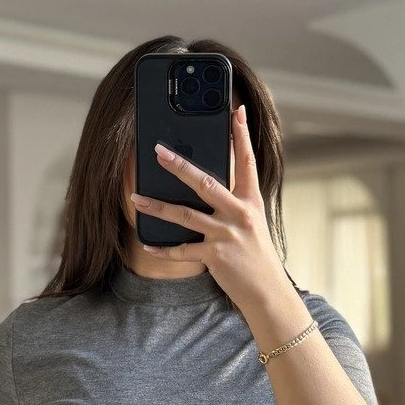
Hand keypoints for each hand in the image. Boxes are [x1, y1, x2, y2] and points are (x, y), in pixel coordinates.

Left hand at [129, 103, 292, 314]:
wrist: (269, 293)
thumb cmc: (258, 257)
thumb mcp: (252, 224)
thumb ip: (233, 204)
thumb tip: (204, 186)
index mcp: (251, 202)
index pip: (246, 162)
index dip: (241, 135)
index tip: (236, 111)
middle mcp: (240, 214)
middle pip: (206, 182)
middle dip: (179, 165)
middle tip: (159, 151)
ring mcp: (227, 235)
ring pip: (185, 215)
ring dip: (156, 206)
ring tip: (135, 197)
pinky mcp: (215, 256)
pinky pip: (181, 251)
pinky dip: (162, 249)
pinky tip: (147, 244)